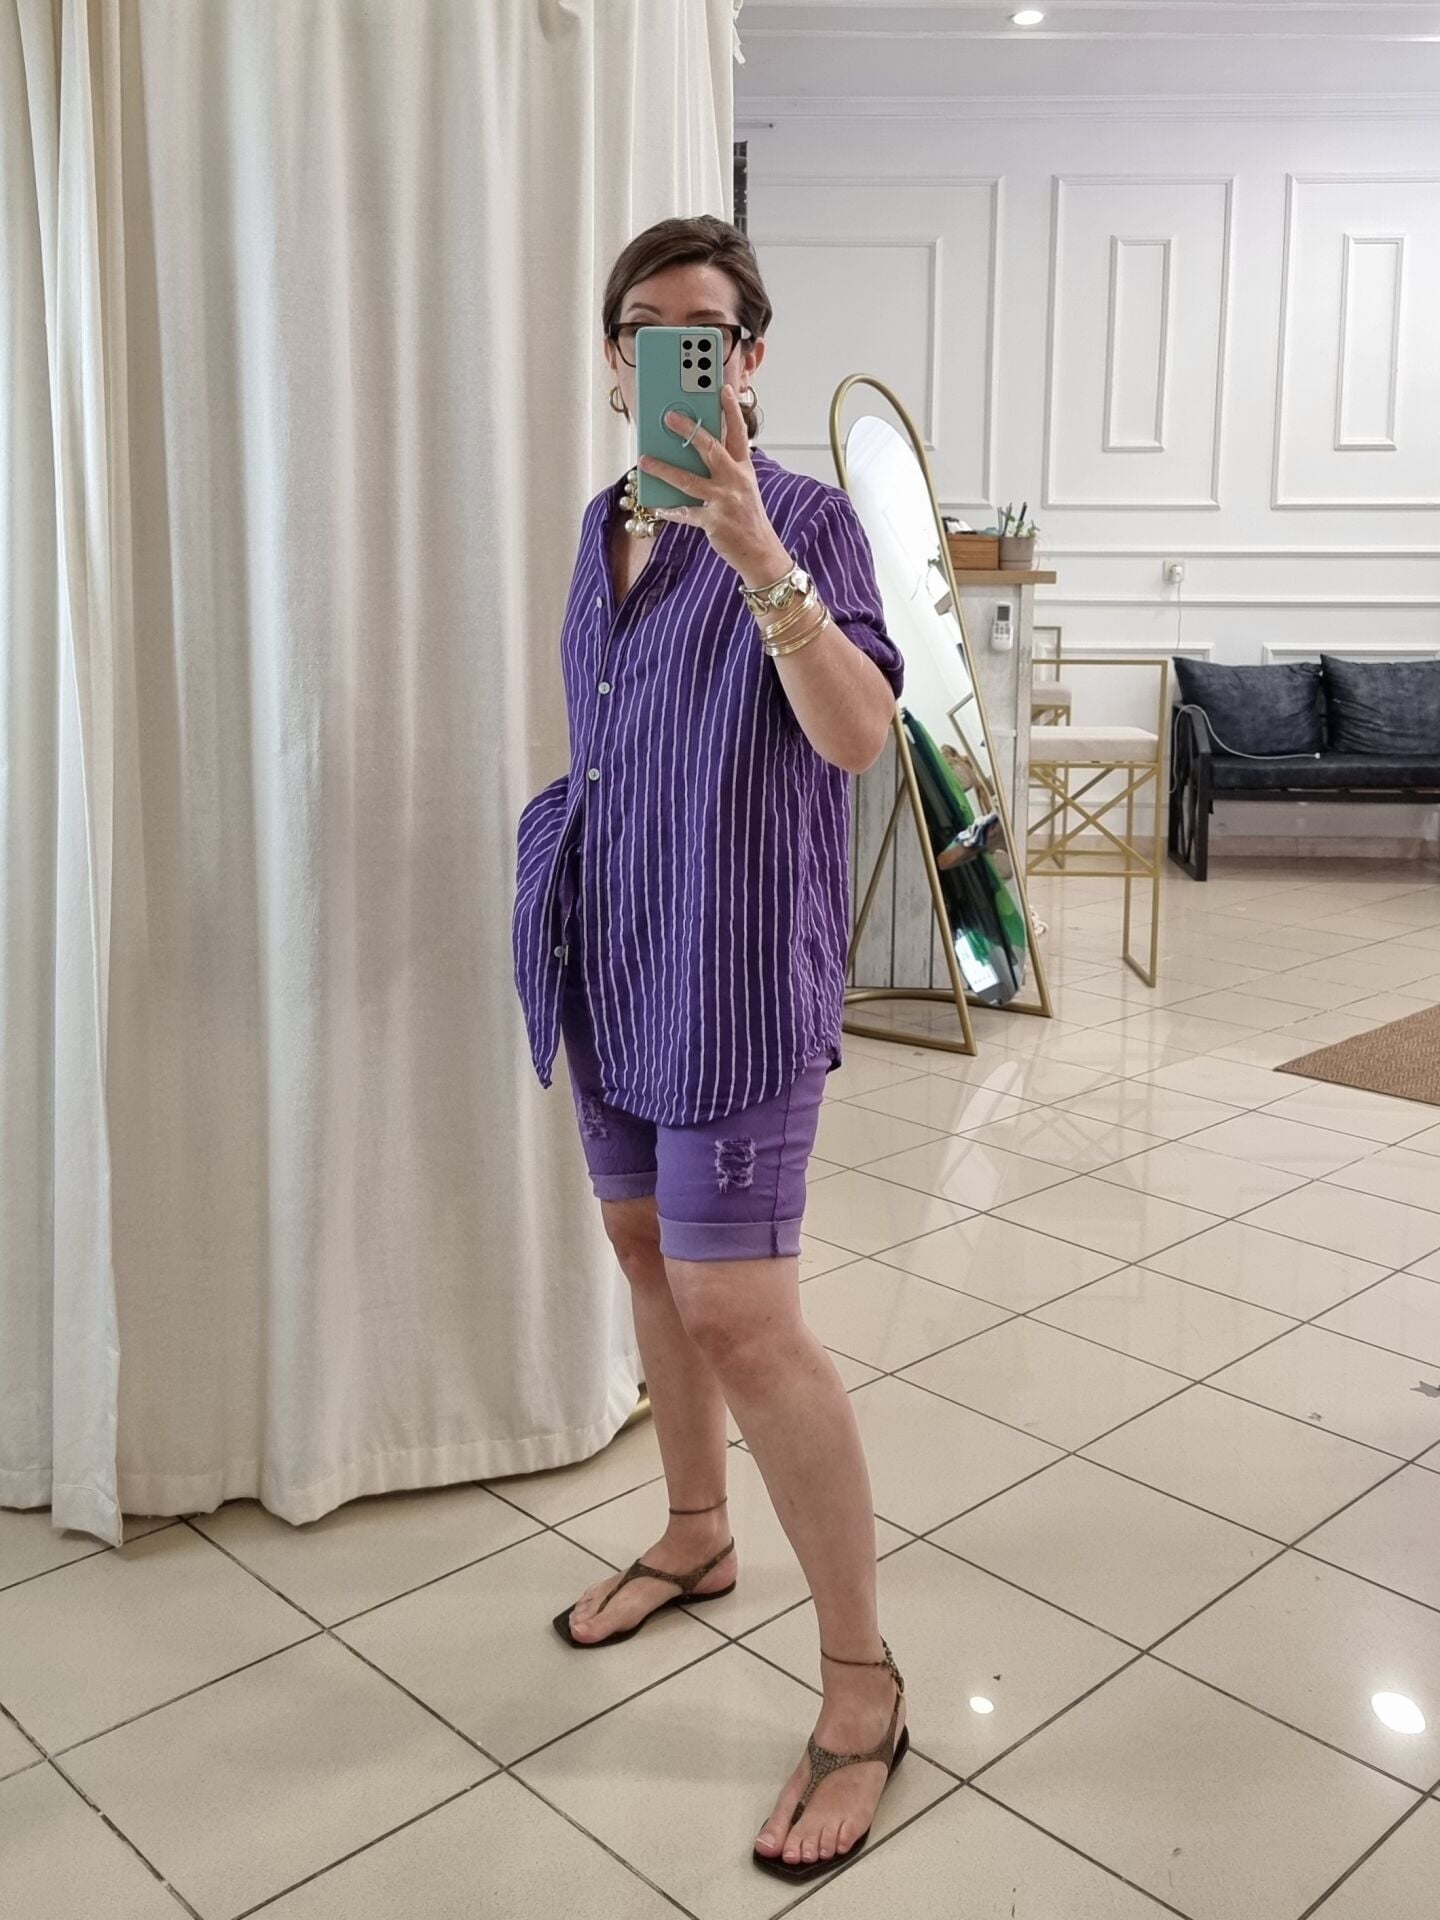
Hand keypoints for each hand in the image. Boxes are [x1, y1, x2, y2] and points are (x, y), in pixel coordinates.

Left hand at [637, 386, 791, 586]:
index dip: (731, 410)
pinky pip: (686, 513)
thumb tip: (690, 454)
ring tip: (645, 460)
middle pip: (710, 448)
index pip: (738, 433)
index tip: (722, 389)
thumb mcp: (743, 488)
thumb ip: (723, 470)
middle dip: (688, 430)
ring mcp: (724, 501)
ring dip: (664, 469)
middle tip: (669, 417)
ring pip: (689, 480)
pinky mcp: (714, 522)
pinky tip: (657, 505)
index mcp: (744, 469)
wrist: (760, 552)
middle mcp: (735, 480)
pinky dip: (670, 510)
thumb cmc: (747, 518)